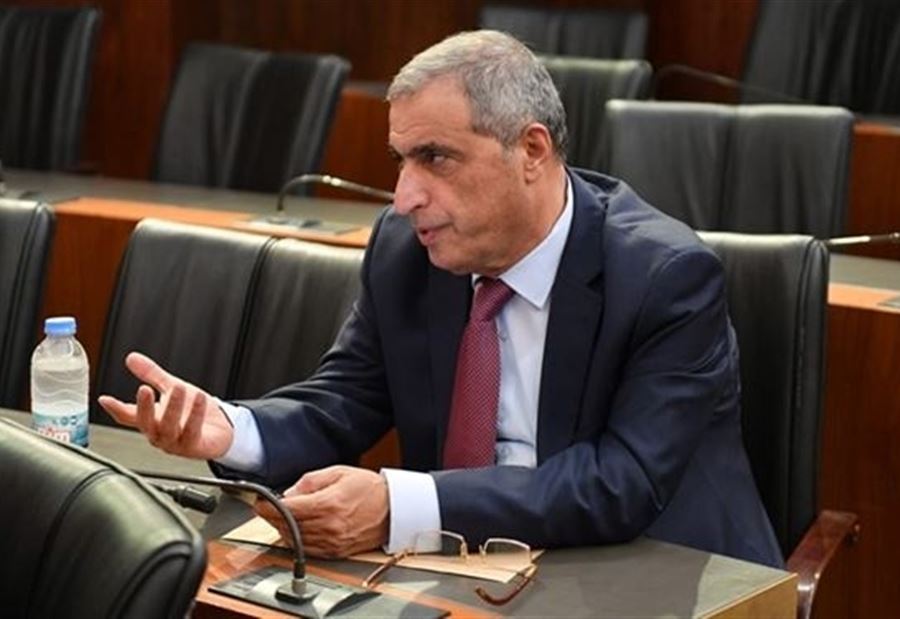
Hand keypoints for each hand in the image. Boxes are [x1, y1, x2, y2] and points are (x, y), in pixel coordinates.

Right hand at [97, 351, 233, 458]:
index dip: (115, 409)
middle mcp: (159, 435)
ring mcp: (175, 443)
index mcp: (150, 421)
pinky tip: (200, 399)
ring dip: (173, 408)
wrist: (220, 430)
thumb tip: (131, 358)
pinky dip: (196, 414)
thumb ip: (152, 375)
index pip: (127, 417)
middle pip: (146, 423)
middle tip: (144, 388)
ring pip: (169, 428)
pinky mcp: (194, 447)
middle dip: (144, 407)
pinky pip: (193, 431)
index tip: (105, 399)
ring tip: (178, 388)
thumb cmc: (192, 412)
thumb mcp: (171, 388)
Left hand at [256, 465, 388, 557]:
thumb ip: (309, 482)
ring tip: (279, 518)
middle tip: (265, 508)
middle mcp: (329, 526)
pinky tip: (294, 531)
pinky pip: (308, 550)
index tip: (259, 501)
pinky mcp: (337, 552)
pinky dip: (296, 541)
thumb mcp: (338, 472)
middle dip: (271, 517)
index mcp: (328, 504)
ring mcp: (333, 542)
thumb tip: (288, 493)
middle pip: (287, 525)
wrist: (394, 508)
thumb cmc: (369, 488)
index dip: (268, 505)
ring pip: (294, 540)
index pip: (287, 509)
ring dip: (282, 530)